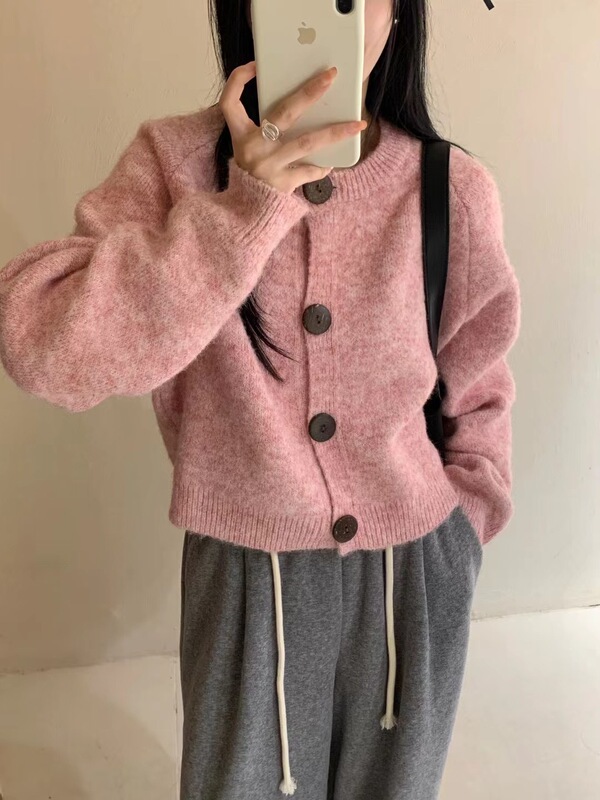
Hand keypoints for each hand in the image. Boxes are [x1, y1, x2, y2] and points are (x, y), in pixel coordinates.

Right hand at [219, 61, 366, 194]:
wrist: (247, 212)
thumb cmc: (252, 172)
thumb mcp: (246, 147)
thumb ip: (262, 125)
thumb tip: (302, 102)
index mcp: (240, 134)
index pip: (230, 101)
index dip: (238, 79)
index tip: (255, 66)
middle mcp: (254, 148)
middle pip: (284, 113)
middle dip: (309, 92)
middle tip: (331, 76)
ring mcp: (269, 166)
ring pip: (307, 142)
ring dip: (335, 132)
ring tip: (358, 124)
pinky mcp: (283, 184)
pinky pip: (310, 169)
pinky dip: (323, 165)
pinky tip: (333, 160)